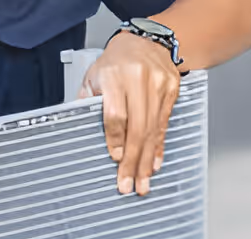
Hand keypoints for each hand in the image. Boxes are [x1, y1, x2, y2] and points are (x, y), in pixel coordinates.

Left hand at [80, 31, 180, 196]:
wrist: (145, 40)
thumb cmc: (115, 62)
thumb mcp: (93, 77)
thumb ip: (87, 104)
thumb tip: (79, 133)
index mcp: (114, 76)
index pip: (116, 114)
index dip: (116, 139)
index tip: (116, 159)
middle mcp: (139, 79)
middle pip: (137, 127)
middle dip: (133, 161)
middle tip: (129, 185)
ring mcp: (158, 84)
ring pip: (152, 129)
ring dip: (147, 160)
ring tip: (143, 183)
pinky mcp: (171, 90)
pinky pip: (164, 125)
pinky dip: (158, 147)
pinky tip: (154, 164)